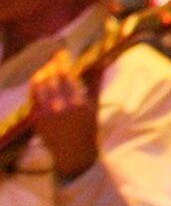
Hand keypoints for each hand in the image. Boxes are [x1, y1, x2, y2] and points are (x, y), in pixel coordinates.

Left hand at [27, 52, 99, 178]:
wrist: (74, 153)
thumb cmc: (88, 128)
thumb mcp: (95, 104)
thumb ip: (95, 82)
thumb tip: (101, 62)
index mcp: (77, 102)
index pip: (65, 74)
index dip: (62, 61)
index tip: (62, 52)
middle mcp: (59, 107)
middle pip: (50, 78)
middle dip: (52, 65)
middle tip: (55, 59)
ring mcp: (46, 114)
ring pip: (38, 86)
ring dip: (42, 74)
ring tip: (47, 69)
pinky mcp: (36, 119)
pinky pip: (33, 98)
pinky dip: (36, 87)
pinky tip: (41, 83)